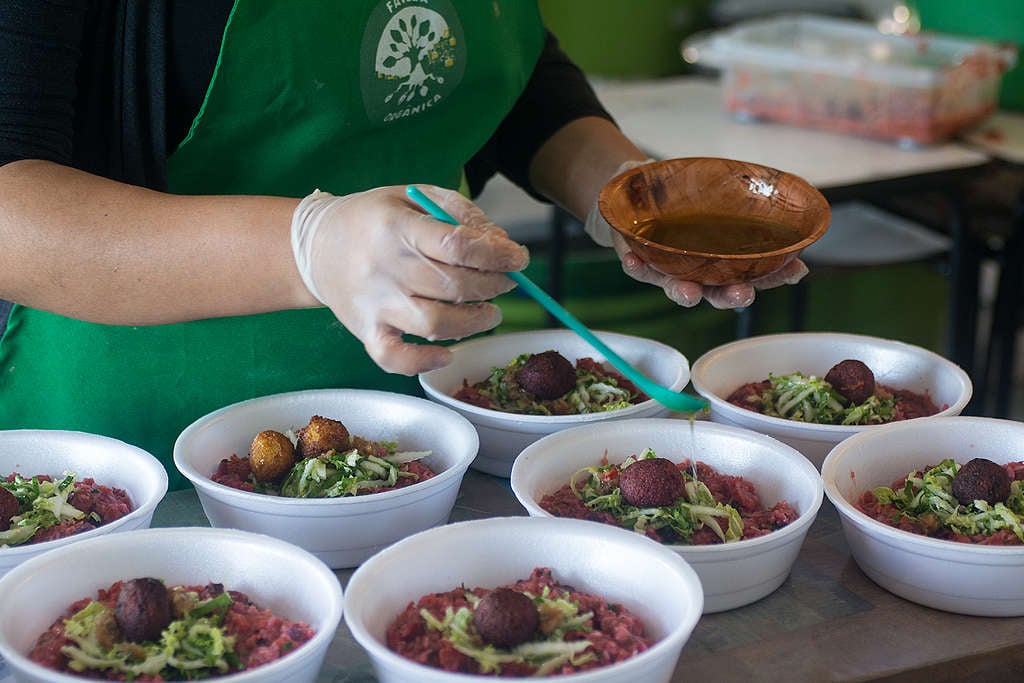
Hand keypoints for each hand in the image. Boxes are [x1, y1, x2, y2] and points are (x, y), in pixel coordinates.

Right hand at [291, 185, 528, 374]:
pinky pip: (396, 359)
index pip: (457, 245)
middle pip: (452, 286)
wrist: (314, 247)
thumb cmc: (372, 220)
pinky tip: (446, 352)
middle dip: (493, 286)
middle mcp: (384, 267)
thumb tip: (501, 243)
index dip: (497, 255)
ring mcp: (374, 304)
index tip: (518, 258)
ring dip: (474, 322)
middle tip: (505, 283)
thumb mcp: (412, 195)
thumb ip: (459, 212)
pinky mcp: (366, 332)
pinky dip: (425, 361)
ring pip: (435, 324)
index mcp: (397, 227)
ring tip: (489, 313)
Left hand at [584, 160, 808, 308]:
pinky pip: (637, 269)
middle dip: (731, 296)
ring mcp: (669, 270)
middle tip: (744, 295)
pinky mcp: (640, 263)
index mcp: (724, 260)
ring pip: (678, 288)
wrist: (638, 202)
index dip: (775, 275)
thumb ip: (742, 204)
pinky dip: (635, 266)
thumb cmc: (682, 205)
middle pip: (718, 292)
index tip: (795, 272)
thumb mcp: (715, 199)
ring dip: (683, 292)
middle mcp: (699, 272)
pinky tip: (631, 260)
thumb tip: (783, 199)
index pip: (754, 272)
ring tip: (688, 292)